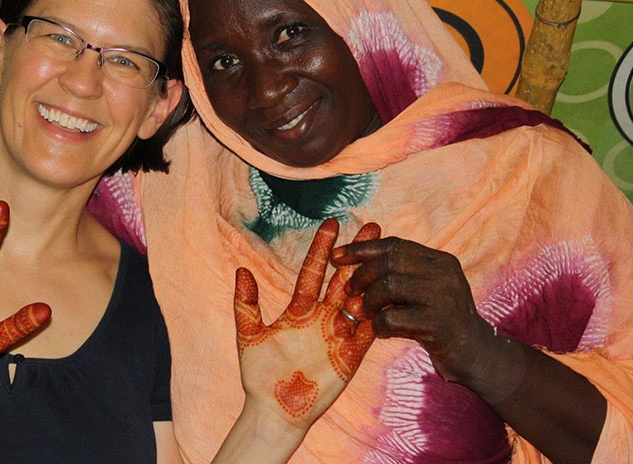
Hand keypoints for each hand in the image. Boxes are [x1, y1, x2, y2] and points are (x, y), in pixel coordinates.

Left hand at [233, 219, 378, 430]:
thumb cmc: (259, 374)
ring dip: (371, 279)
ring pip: (360, 300)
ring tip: (382, 256)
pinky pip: (369, 331)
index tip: (332, 223)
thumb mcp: (249, 335)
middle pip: (344, 278)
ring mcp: (339, 335)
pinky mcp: (351, 355)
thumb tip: (242, 270)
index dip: (322, 248)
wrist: (274, 410)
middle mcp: (322, 318)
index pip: (314, 272)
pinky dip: (379, 315)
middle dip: (358, 254)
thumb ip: (246, 304)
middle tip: (373, 227)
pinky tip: (390, 295)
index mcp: (299, 310)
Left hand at [331, 236, 493, 383]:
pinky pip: (393, 317)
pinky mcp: (438, 323)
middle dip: (362, 276)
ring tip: (368, 314)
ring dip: (370, 301)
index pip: (394, 245)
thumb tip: (355, 259)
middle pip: (389, 262)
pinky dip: (379, 324)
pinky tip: (382, 331)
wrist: (475, 353)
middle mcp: (444, 273)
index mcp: (440, 260)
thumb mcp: (425, 289)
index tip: (336, 256)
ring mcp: (444, 297)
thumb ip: (402, 273)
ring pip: (389, 285)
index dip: (362, 249)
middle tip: (350, 292)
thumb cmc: (440, 320)